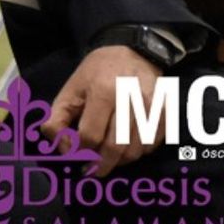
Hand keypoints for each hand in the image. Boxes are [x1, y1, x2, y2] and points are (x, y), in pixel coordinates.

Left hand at [41, 46, 162, 176]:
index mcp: (103, 92)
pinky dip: (137, 153)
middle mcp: (131, 101)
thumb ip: (59, 116)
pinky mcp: (166, 115)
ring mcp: (152, 109)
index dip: (80, 151)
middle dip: (101, 165)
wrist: (135, 52)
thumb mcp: (72, 88)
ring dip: (119, 161)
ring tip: (107, 159)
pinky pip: (151, 146)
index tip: (76, 156)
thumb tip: (57, 143)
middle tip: (92, 171)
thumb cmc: (98, 72)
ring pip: (135, 151)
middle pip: (116, 148)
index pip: (91, 135)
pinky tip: (125, 148)